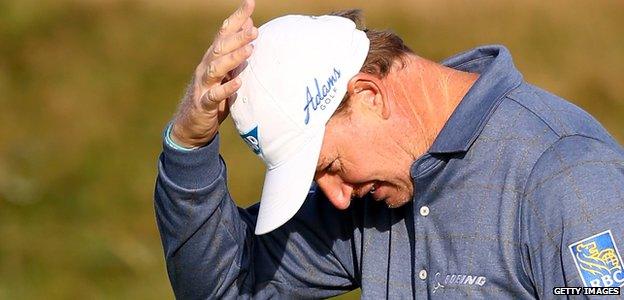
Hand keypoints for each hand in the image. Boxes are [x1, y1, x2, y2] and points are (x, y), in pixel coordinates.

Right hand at [171, 0, 256, 147]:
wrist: (191, 126)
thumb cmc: (214, 96)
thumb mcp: (227, 72)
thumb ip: (237, 52)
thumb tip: (251, 27)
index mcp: (212, 58)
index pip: (224, 33)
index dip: (237, 18)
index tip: (250, 3)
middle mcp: (206, 68)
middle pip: (220, 48)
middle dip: (237, 37)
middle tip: (255, 30)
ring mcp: (203, 85)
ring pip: (216, 68)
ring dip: (233, 58)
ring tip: (249, 51)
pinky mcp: (204, 104)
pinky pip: (214, 95)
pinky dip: (226, 89)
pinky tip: (238, 83)